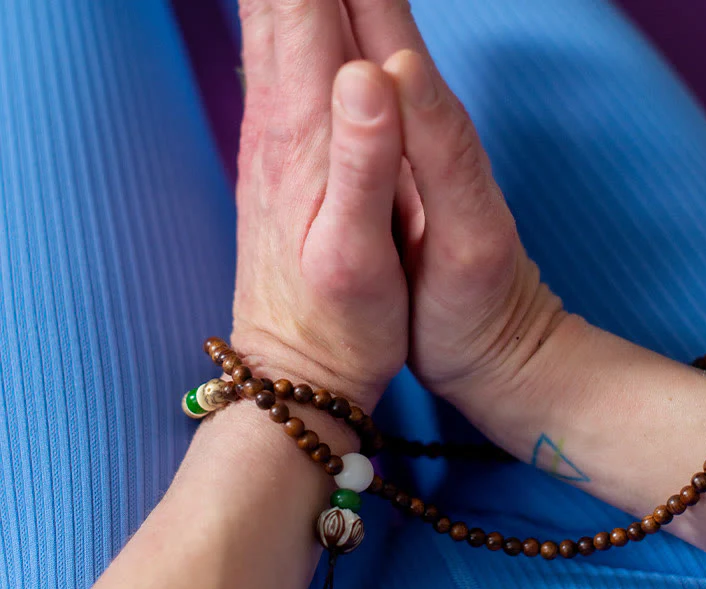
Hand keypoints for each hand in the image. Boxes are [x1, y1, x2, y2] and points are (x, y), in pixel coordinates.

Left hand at [230, 0, 408, 412]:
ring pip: (270, 21)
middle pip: (277, 0)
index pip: (301, 6)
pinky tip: (293, 1)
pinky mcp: (276, 156)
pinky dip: (283, 11)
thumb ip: (365, 164)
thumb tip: (368, 71)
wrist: (297, 368)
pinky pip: (273, 57)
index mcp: (303, 136)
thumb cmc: (340, 325)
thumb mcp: (356, 259)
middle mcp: (277, 122)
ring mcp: (271, 136)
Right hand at [344, 1, 569, 430]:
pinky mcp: (371, 178)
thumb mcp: (470, 235)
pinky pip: (330, 104)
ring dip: (311, 7)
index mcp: (423, 125)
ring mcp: (383, 146)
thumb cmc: (478, 305)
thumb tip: (394, 63)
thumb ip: (439, 149)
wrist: (489, 348)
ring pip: (338, 52)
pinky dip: (309, 63)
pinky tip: (286, 51)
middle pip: (353, 21)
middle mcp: (401, 122)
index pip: (378, 20)